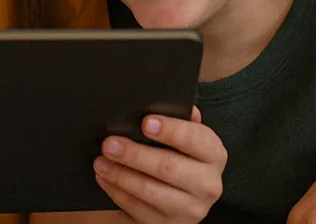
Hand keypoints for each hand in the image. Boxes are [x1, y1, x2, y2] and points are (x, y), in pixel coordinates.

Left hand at [94, 107, 225, 223]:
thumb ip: (181, 121)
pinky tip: (105, 179)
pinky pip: (139, 210)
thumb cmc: (178, 157)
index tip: (145, 122)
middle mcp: (208, 184)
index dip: (171, 130)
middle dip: (135, 154)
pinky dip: (118, 192)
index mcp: (214, 155)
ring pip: (151, 191)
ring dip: (121, 175)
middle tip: (109, 143)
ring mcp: (191, 210)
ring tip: (101, 161)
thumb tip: (179, 105)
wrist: (178, 198)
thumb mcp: (184, 140)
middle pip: (169, 167)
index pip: (196, 139)